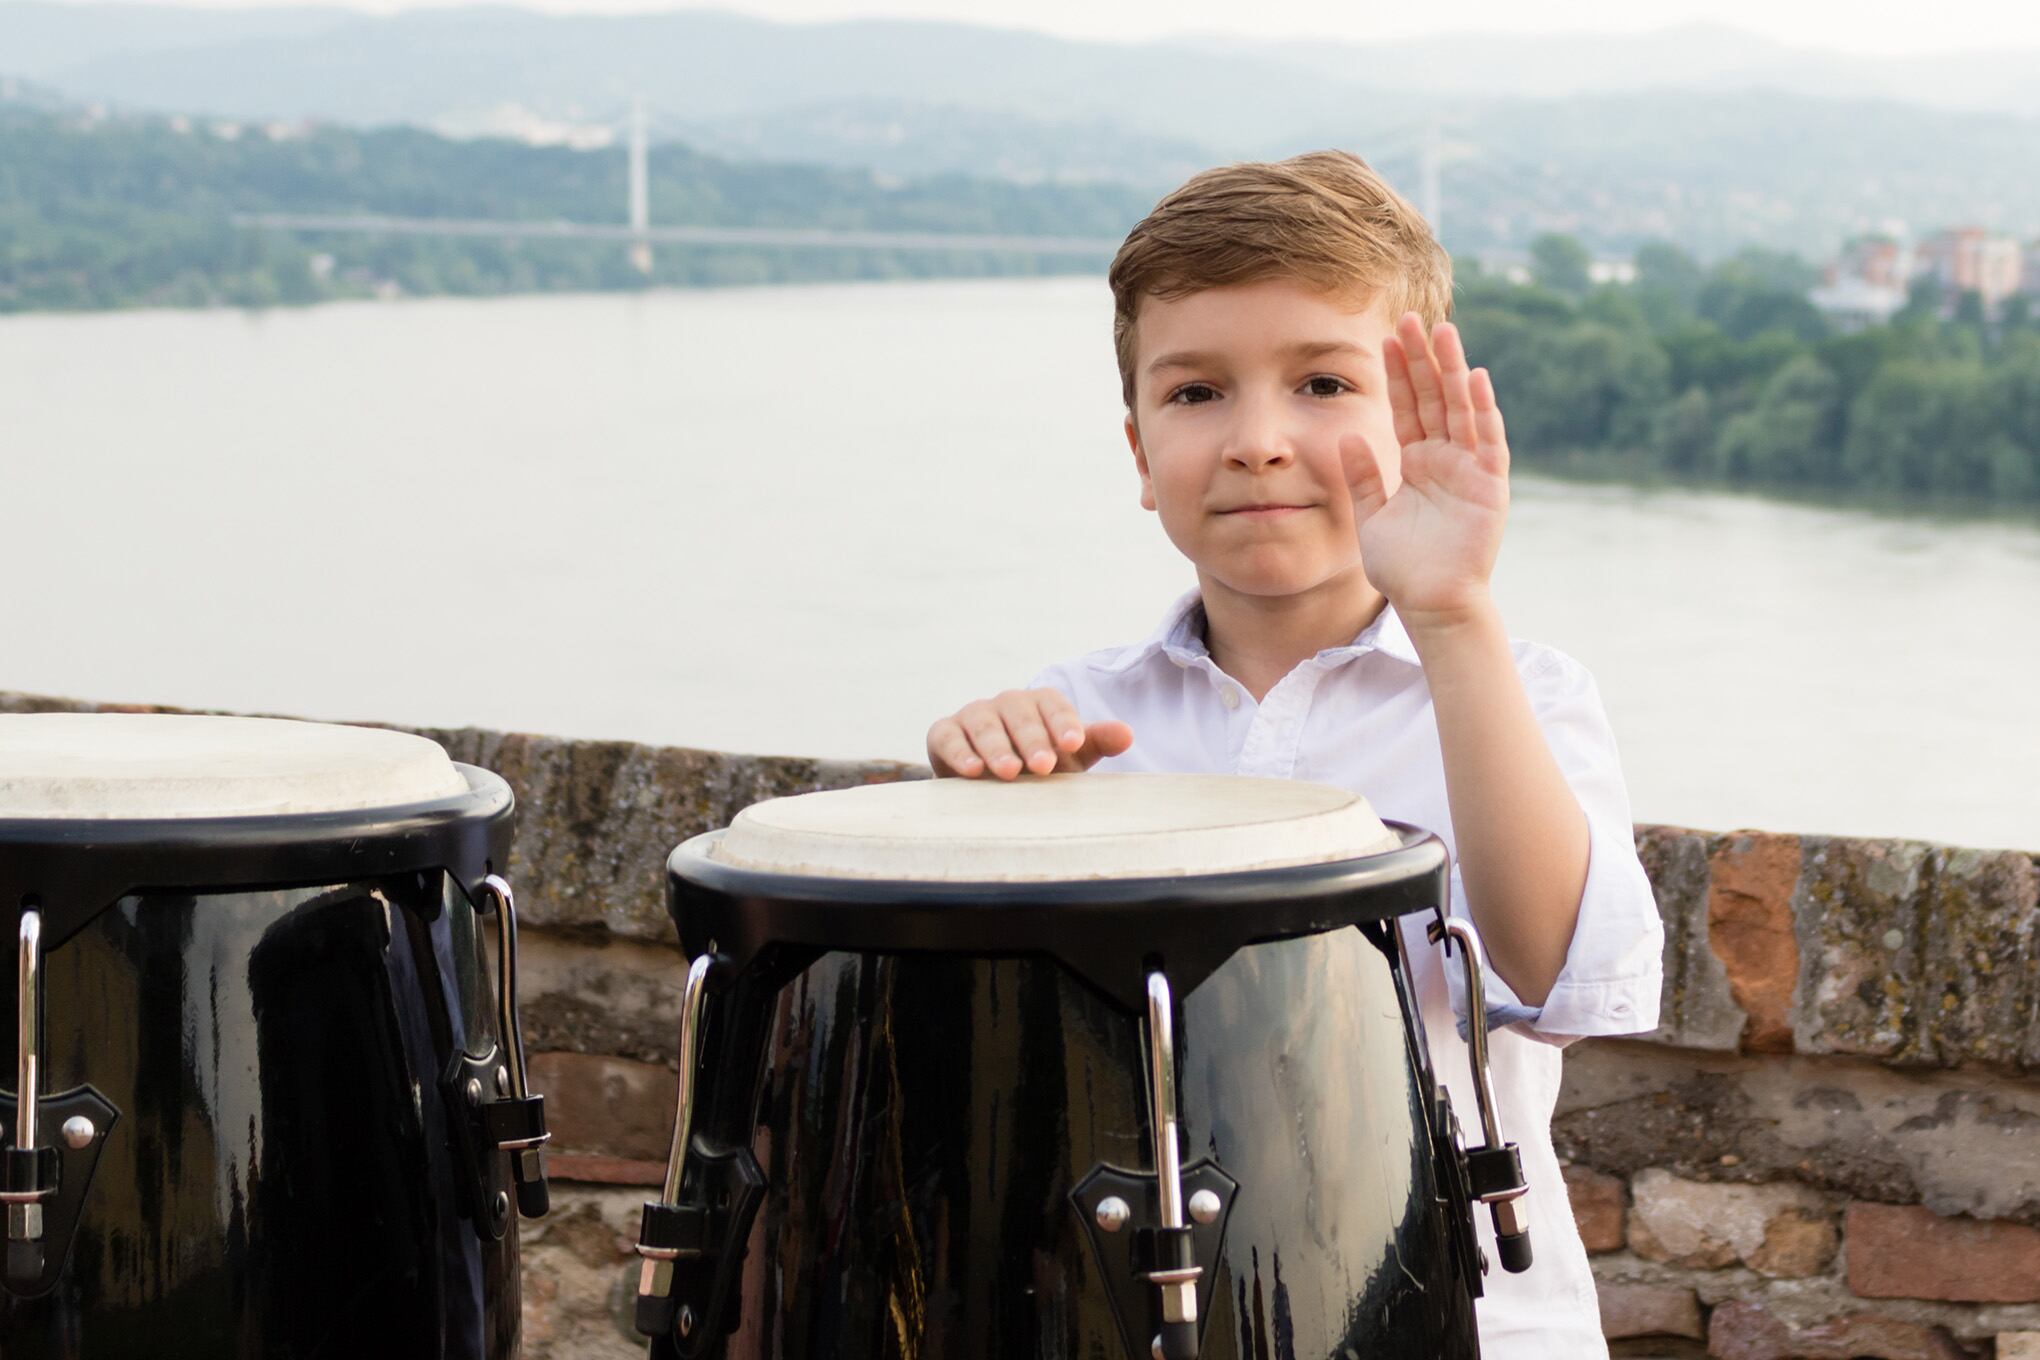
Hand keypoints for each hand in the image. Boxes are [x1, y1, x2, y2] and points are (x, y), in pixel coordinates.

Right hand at [926, 689, 1133, 778]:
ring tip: (1011, 771)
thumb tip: (1128, 734)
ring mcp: (973, 716)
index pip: (1053, 705)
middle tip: (1045, 766)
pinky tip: (973, 770)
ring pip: (985, 724)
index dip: (1064, 722)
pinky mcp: (944, 733)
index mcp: (1039, 704)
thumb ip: (1095, 743)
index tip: (1075, 743)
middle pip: (1020, 714)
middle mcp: (1006, 704)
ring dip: (998, 748)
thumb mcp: (1069, 758)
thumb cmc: (1037, 766)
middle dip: (1033, 740)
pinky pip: (949, 738)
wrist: (991, 785)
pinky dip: (960, 752)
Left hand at [1342, 313, 1509, 625]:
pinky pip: (1487, 442)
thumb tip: (1345, 435)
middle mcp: (1445, 459)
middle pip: (1434, 398)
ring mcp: (1470, 470)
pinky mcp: (1490, 487)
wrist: (1430, 604)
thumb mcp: (1371, 517)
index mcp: (1417, 463)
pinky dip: (1483, 411)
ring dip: (1453, 371)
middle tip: (1412, 318)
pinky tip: (1476, 378)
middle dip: (1423, 359)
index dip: (1399, 374)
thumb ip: (1361, 477)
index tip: (1386, 337)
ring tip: (1443, 332)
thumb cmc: (1402, 568)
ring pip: (1461, 409)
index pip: (1407, 408)